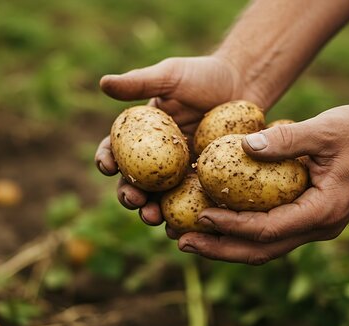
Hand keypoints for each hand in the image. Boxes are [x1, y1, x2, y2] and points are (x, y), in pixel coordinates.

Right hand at [95, 55, 267, 226]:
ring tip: (153, 216)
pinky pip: (191, 204)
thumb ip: (139, 82)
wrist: (244, 85)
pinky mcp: (204, 183)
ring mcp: (180, 174)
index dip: (106, 160)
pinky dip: (184, 217)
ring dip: (151, 212)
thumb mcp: (170, 76)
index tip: (107, 166)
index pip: (115, 150)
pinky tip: (182, 226)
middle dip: (128, 195)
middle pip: (134, 182)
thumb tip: (103, 83)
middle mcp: (156, 158)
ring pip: (159, 199)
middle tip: (133, 199)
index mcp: (140, 135)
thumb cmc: (205, 75)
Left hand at [177, 103, 348, 264]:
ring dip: (227, 245)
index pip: (267, 229)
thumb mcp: (323, 129)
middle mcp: (320, 227)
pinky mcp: (311, 217)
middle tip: (181, 241)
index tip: (199, 216)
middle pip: (261, 251)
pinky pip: (273, 233)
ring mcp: (317, 225)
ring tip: (191, 239)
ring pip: (266, 247)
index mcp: (324, 211)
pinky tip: (219, 222)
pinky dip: (243, 232)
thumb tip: (240, 146)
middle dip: (220, 249)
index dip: (230, 226)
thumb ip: (284, 140)